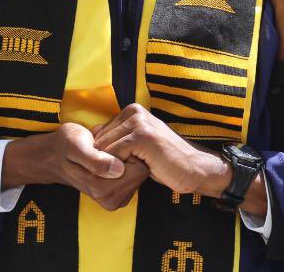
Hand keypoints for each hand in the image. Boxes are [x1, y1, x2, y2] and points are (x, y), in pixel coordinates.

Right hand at [2, 123, 148, 210]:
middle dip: (128, 157)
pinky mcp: (118, 194)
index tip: (108, 146)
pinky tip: (111, 158)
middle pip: (142, 173)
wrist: (56, 155)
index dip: (127, 152)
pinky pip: (136, 175)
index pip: (139, 169)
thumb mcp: (77, 146)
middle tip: (106, 149)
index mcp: (101, 190)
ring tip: (106, 154)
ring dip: (127, 159)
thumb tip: (118, 169)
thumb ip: (95, 160)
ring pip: (140, 174)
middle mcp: (110, 200)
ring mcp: (115, 199)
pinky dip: (127, 164)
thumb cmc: (66, 146)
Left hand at [93, 105, 267, 215]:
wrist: (194, 168)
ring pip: (103, 149)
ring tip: (133, 171)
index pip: (98, 134)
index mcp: (132, 111)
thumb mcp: (137, 147)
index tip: (121, 166)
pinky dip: (118, 169)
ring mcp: (138, 121)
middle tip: (126, 171)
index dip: (103, 156)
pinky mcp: (142, 135)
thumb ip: (117, 140)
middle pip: (98, 141)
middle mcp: (134, 111)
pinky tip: (137, 171)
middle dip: (105, 162)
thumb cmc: (164, 162)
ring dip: (111, 167)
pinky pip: (113, 155)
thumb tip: (90, 140)